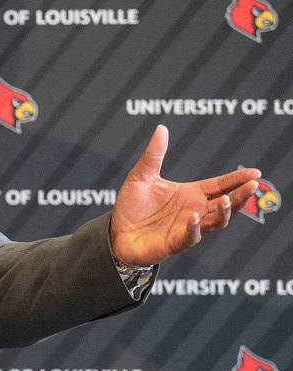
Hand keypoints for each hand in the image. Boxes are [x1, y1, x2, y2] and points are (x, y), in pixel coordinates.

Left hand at [110, 125, 259, 265]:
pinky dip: (194, 229)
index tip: (255, 173)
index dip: (237, 179)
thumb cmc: (132, 205)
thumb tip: (161, 128)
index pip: (220, 185)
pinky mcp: (174, 243)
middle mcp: (194, 211)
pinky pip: (190, 238)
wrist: (114, 231)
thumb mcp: (141, 176)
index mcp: (191, 194)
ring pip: (215, 222)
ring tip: (226, 200)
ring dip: (223, 212)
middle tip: (252, 185)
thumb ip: (154, 155)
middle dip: (241, 195)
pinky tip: (195, 218)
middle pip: (226, 204)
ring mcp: (187, 228)